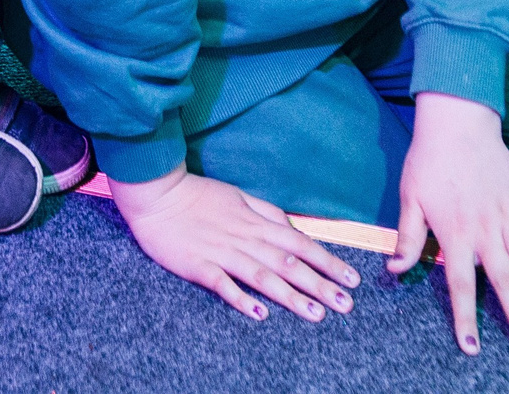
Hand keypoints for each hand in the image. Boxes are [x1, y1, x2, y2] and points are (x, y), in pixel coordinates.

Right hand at [110, 166, 359, 321]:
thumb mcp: (239, 196)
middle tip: (346, 305)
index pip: (300, 244)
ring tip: (316, 314)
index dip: (327, 262)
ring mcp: (221, 253)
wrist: (157, 194)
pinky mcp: (198, 266)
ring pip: (262, 277)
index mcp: (256, 223)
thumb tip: (292, 229)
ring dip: (291, 296)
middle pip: (288, 264)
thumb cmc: (199, 195)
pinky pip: (223, 284)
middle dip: (320, 285)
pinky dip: (241, 298)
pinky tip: (259, 313)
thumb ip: (266, 213)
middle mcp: (244, 239)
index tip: (351, 279)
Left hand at [392, 93, 508, 358]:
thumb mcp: (409, 199)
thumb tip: (395, 270)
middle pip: (506, 283)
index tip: (472, 347)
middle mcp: (487, 231)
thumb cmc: (429, 161)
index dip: (467, 318)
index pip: (462, 285)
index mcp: (456, 234)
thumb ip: (407, 238)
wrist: (459, 123)